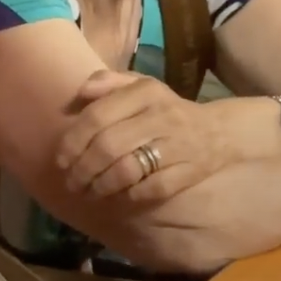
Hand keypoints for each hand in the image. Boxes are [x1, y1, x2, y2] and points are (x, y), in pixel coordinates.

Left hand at [55, 71, 232, 202]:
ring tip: (89, 192)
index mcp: (144, 92)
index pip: (97, 116)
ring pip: (128, 169)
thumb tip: (81, 91)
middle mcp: (160, 116)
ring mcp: (177, 145)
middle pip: (108, 146)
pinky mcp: (189, 171)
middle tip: (72, 183)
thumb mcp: (140, 87)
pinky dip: (130, 196)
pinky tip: (118, 198)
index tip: (61, 160)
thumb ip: (108, 82)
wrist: (219, 131)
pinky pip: (152, 188)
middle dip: (83, 169)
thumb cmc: (166, 110)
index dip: (73, 141)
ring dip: (102, 185)